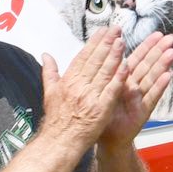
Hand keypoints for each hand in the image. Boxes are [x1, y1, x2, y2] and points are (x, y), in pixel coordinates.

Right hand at [41, 28, 128, 146]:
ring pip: (104, 72)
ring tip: (123, 41)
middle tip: (117, 29)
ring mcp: (90, 97)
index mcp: (67, 81)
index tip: (103, 31)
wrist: (60, 142)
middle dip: (106, 43)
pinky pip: (111, 90)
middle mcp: (78, 86)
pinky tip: (127, 66)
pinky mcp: (101, 109)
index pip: (83, 57)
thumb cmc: (56, 119)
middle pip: (94, 61)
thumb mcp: (49, 92)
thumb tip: (46, 55)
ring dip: (114, 56)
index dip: (94, 43)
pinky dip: (119, 78)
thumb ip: (50, 72)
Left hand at [100, 32, 172, 147]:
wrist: (107, 140)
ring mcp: (140, 99)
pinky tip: (167, 76)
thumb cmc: (103, 116)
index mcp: (123, 80)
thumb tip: (103, 53)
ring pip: (151, 78)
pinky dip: (159, 87)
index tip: (156, 34)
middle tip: (170, 37)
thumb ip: (104, 74)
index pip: (136, 59)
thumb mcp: (100, 92)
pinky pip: (151, 97)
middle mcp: (134, 87)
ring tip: (172, 52)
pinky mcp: (142, 112)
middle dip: (159, 51)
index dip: (146, 46)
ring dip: (162, 65)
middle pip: (148, 65)